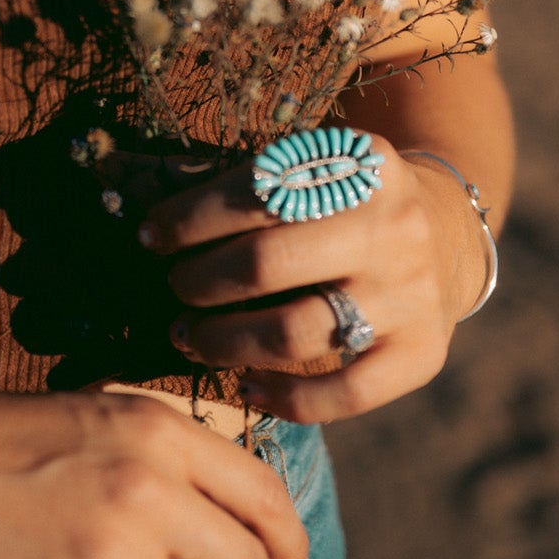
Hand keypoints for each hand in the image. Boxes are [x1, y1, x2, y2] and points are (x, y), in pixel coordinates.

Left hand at [134, 138, 486, 422]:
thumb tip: (112, 173)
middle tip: (175, 290)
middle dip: (201, 282)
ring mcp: (414, 293)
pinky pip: (344, 393)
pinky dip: (286, 398)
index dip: (190, 218)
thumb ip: (225, 178)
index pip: (255, 190)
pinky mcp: (423, 353)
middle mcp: (395, 223)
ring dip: (226, 342)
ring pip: (297, 332)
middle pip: (268, 263)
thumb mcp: (306, 168)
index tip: (149, 236)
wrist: (446, 235)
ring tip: (189, 338)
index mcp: (360, 160)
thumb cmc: (342, 200)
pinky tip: (246, 386)